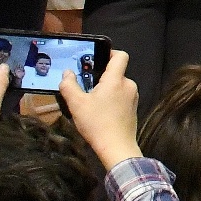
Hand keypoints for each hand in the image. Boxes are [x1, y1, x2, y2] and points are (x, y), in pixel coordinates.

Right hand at [59, 50, 140, 169]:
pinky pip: (121, 98)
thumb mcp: (76, 104)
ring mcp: (133, 98)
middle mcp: (128, 85)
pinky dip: (112, 101)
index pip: (120, 56)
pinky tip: (100, 113)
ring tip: (91, 102)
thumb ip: (69, 86)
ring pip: (118, 87)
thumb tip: (67, 74)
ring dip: (106, 90)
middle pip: (116, 73)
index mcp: (116, 80)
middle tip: (86, 86)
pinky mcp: (133, 110)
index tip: (96, 59)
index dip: (109, 53)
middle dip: (101, 77)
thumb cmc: (97, 123)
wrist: (117, 148)